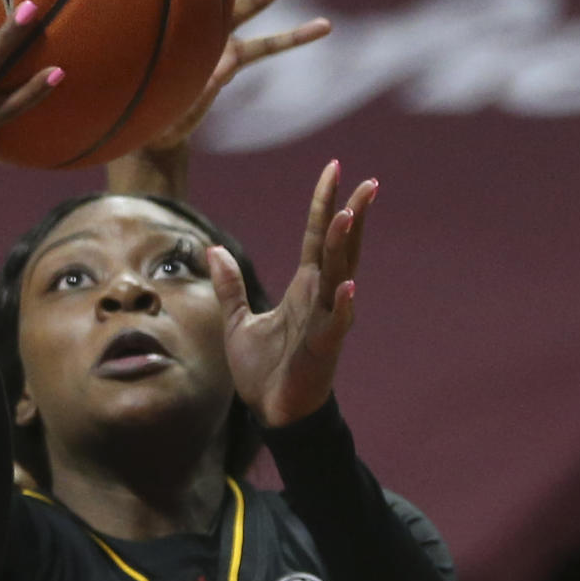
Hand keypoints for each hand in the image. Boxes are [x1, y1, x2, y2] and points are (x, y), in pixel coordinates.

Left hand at [146, 0, 329, 151]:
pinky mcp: (234, 60)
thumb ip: (182, 79)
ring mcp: (220, 35)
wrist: (153, 122)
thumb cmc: (139, 96)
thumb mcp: (147, 85)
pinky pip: (269, 47)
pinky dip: (296, 37)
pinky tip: (325, 26)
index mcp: (175, 8)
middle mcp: (199, 14)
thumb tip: (229, 69)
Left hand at [207, 162, 377, 425]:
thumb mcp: (237, 321)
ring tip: (349, 215)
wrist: (273, 412)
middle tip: (367, 182)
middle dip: (351, 214)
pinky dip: (341, 305)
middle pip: (337, 247)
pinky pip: (334, 322)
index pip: (316, 236)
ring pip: (337, 275)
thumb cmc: (262, 370)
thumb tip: (213, 250)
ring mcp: (326, 320)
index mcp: (304, 287)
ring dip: (343, 247)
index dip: (324, 203)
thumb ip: (230, 286)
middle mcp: (320, 297)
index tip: (335, 168)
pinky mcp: (323, 348)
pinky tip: (345, 285)